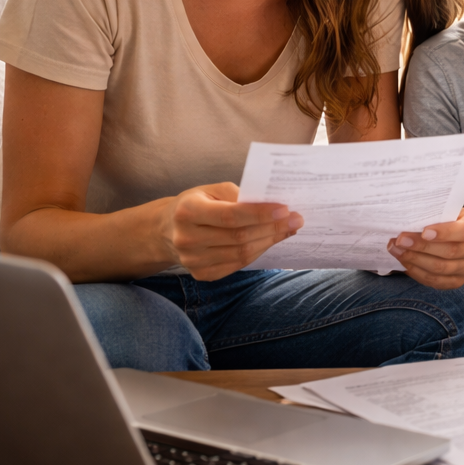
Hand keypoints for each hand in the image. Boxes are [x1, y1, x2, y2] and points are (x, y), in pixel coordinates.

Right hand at [160, 182, 302, 280]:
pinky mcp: (201, 274)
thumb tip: (271, 204)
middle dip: (273, 228)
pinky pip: (238, 265)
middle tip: (297, 219)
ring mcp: (193, 260)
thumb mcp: (211, 190)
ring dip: (269, 241)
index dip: (260, 214)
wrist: (166, 230)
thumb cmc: (196, 204)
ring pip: (242, 253)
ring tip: (288, 229)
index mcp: (188, 211)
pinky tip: (270, 240)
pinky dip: (258, 252)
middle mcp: (187, 238)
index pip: (230, 215)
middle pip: (239, 237)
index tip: (285, 209)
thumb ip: (238, 194)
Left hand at [388, 207, 463, 288]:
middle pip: (451, 251)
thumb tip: (409, 220)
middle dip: (421, 247)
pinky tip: (405, 264)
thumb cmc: (448, 218)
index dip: (444, 232)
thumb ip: (435, 214)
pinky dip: (418, 273)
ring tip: (397, 251)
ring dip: (415, 260)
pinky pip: (437, 282)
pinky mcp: (460, 281)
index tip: (424, 232)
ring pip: (442, 268)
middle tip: (399, 240)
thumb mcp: (447, 210)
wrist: (456, 233)